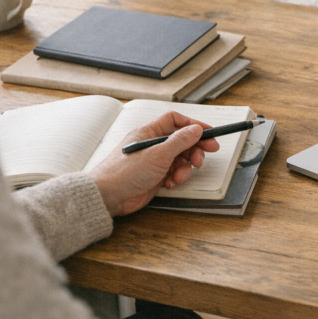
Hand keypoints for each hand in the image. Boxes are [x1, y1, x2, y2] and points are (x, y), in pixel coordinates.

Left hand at [89, 111, 219, 216]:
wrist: (109, 197)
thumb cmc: (124, 172)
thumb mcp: (158, 154)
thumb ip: (180, 141)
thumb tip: (196, 129)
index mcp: (149, 132)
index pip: (175, 121)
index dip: (193, 125)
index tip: (209, 132)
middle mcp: (152, 144)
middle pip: (181, 141)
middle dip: (194, 149)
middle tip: (205, 156)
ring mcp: (154, 161)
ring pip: (180, 159)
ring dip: (185, 168)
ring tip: (179, 176)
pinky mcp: (155, 176)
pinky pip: (174, 173)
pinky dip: (176, 178)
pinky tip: (170, 184)